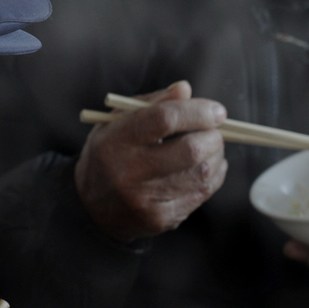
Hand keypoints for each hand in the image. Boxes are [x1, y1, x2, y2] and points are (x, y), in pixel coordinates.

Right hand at [75, 80, 228, 241]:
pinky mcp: (160, 218)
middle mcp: (129, 172)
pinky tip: (207, 167)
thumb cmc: (109, 155)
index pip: (164, 120)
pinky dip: (214, 176)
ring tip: (211, 146)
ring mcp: (146, 199)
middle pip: (190, 150)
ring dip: (216, 155)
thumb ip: (151, 104)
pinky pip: (202, 194)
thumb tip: (184, 89)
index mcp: (116, 141)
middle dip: (213, 136)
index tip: (216, 111)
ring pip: (202, 173)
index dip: (197, 112)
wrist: (91, 208)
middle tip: (215, 130)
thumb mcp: (117, 122)